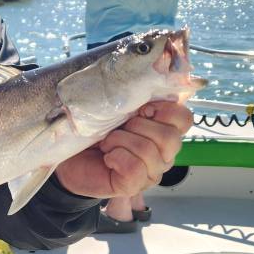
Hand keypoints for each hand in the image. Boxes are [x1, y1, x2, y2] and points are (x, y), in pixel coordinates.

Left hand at [55, 101, 192, 198]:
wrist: (69, 154)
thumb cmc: (94, 128)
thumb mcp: (116, 105)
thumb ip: (138, 93)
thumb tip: (159, 68)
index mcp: (163, 129)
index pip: (184, 119)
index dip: (163, 110)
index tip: (140, 109)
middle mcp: (164, 152)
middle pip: (170, 138)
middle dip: (137, 127)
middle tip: (118, 128)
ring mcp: (151, 171)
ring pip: (150, 152)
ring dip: (120, 141)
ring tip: (107, 143)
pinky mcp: (134, 185)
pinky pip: (135, 168)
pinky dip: (116, 157)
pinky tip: (108, 157)